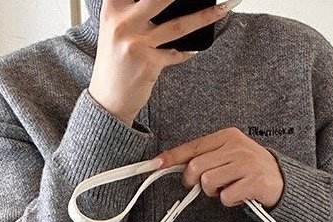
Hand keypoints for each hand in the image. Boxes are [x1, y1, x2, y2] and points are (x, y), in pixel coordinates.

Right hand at [89, 0, 236, 125]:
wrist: (108, 100)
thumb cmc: (115, 62)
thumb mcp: (116, 28)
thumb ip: (134, 10)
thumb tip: (169, 3)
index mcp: (113, 7)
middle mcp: (123, 23)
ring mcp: (137, 43)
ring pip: (178, 25)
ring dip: (205, 16)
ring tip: (224, 8)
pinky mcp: (149, 64)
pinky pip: (177, 54)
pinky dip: (187, 52)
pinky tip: (194, 48)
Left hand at [152, 127, 284, 207]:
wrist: (282, 181)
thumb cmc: (249, 170)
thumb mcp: (228, 156)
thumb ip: (204, 158)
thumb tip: (173, 164)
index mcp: (227, 136)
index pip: (193, 147)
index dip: (172, 157)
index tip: (155, 164)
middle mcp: (236, 146)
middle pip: (196, 167)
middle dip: (195, 182)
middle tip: (207, 186)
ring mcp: (246, 163)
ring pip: (208, 182)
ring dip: (215, 192)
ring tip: (229, 188)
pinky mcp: (254, 182)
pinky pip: (225, 197)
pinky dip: (229, 201)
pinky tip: (240, 195)